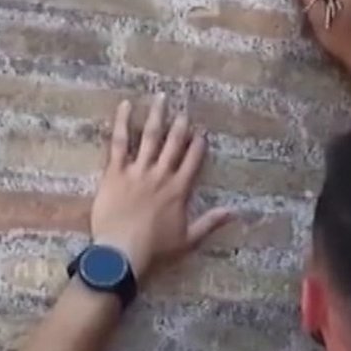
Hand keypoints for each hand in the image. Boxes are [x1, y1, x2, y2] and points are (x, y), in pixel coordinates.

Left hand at [90, 93, 232, 280]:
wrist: (123, 251)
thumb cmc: (155, 249)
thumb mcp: (188, 239)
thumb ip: (210, 222)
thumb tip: (234, 212)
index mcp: (179, 190)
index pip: (192, 161)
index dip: (198, 145)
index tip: (202, 132)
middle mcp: (161, 175)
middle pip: (173, 144)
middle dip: (180, 125)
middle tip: (184, 110)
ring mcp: (138, 171)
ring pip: (149, 137)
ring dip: (156, 116)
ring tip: (161, 98)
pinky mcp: (115, 172)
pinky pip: (119, 142)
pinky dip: (122, 122)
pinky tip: (125, 106)